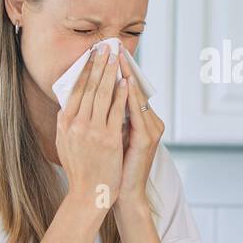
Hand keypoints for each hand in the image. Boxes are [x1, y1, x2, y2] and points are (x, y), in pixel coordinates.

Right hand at [55, 42, 129, 210]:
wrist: (89, 194)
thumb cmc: (79, 170)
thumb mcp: (65, 143)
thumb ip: (67, 123)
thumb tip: (69, 103)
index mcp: (64, 123)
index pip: (75, 89)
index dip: (84, 69)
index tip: (91, 55)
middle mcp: (76, 124)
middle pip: (89, 87)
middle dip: (98, 64)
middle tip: (104, 46)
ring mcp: (93, 131)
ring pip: (103, 94)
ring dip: (110, 72)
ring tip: (116, 56)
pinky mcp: (109, 139)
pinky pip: (117, 111)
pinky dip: (122, 94)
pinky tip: (126, 82)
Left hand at [115, 51, 164, 210]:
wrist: (122, 195)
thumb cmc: (114, 169)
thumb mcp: (111, 139)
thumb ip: (110, 119)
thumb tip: (92, 99)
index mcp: (142, 123)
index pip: (130, 92)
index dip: (119, 73)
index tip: (107, 55)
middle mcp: (150, 124)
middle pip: (135, 90)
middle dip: (122, 68)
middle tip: (113, 48)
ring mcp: (150, 131)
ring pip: (137, 98)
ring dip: (126, 77)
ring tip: (117, 60)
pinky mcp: (146, 139)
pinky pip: (136, 113)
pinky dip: (129, 98)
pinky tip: (122, 85)